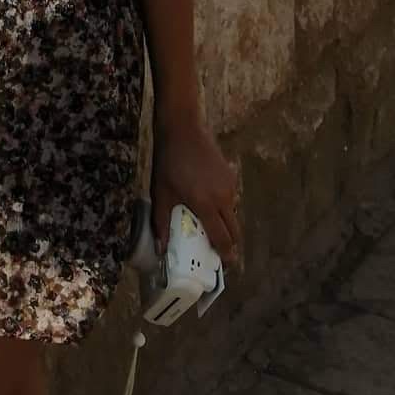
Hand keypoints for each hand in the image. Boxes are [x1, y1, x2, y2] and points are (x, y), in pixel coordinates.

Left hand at [152, 114, 240, 265]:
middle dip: (229, 244)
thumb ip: (161, 222)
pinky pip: (231, 199)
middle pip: (234, 231)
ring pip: (233, 215)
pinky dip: (223, 207)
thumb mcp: (161, 192)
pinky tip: (208, 202)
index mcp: (206, 205)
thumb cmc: (168, 161)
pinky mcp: (231, 176)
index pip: (222, 238)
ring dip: (225, 224)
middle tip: (218, 251)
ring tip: (208, 225)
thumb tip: (160, 249)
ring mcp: (230, 186)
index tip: (223, 264)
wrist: (182, 129)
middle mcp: (223, 198)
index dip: (224, 254)